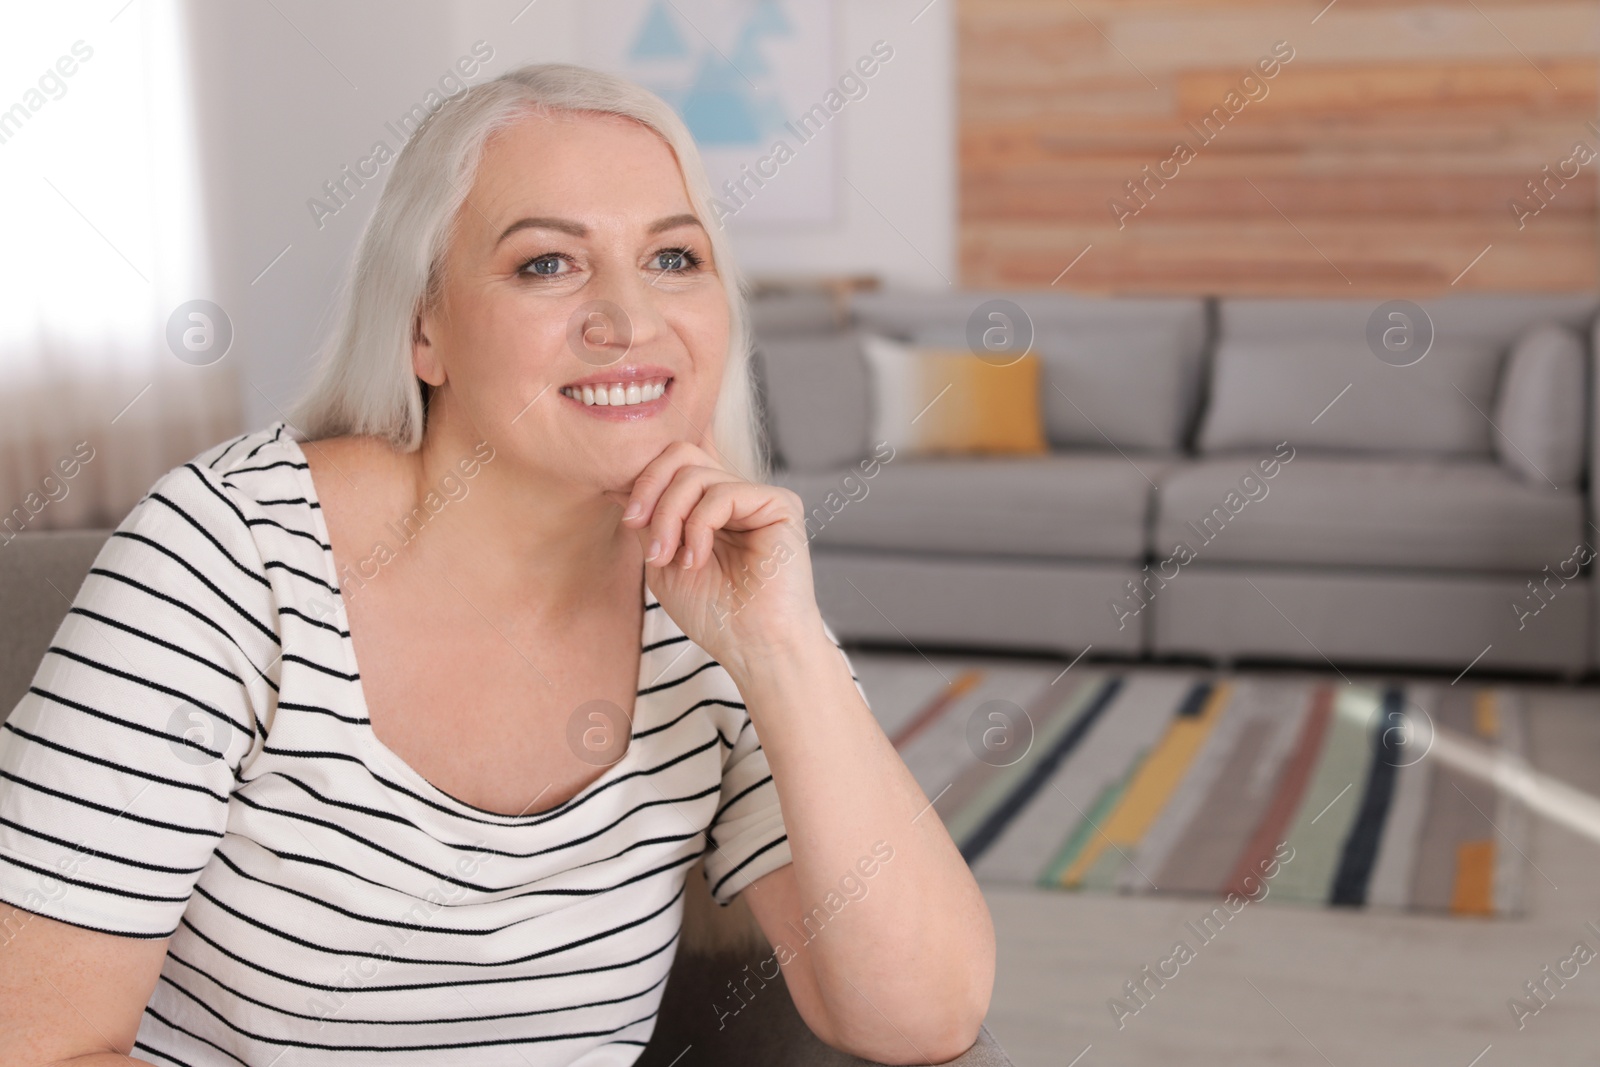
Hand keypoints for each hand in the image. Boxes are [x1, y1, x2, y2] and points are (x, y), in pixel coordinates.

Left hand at [608, 441, 822, 673]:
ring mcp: (758, 498)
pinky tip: (697, 560)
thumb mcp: (662, 561)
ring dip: (668, 516)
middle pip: (681, 454)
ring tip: (668, 558)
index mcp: (711, 508)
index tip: (627, 520)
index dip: (643, 483)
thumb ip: (648, 519)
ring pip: (695, 474)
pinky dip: (698, 527)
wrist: (753, 648)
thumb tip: (617, 481)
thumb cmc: (713, 615)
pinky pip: (723, 492)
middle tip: (635, 526)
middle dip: (649, 488)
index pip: (672, 466)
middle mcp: (736, 496)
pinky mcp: (780, 505)